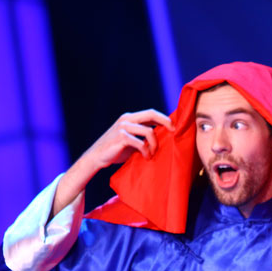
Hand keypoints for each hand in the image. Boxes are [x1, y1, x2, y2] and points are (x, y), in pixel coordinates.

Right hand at [53, 109, 172, 217]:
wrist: (97, 157)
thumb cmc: (116, 150)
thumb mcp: (132, 140)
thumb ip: (143, 135)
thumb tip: (163, 137)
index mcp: (130, 118)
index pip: (151, 113)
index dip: (164, 118)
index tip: (174, 127)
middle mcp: (126, 119)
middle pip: (151, 114)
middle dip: (166, 122)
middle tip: (174, 132)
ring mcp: (123, 127)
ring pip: (148, 131)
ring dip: (154, 144)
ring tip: (153, 154)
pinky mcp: (120, 137)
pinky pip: (140, 143)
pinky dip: (146, 151)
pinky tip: (146, 157)